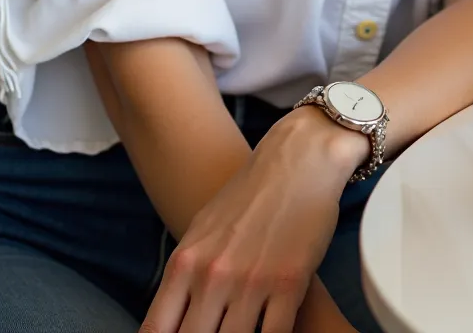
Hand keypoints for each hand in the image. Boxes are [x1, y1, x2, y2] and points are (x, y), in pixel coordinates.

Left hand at [141, 105, 367, 332]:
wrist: (301, 156)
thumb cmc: (251, 193)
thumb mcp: (202, 231)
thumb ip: (185, 277)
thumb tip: (170, 321)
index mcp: (185, 264)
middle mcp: (213, 277)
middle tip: (219, 328)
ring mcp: (251, 282)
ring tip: (244, 327)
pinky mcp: (291, 283)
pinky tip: (274, 328)